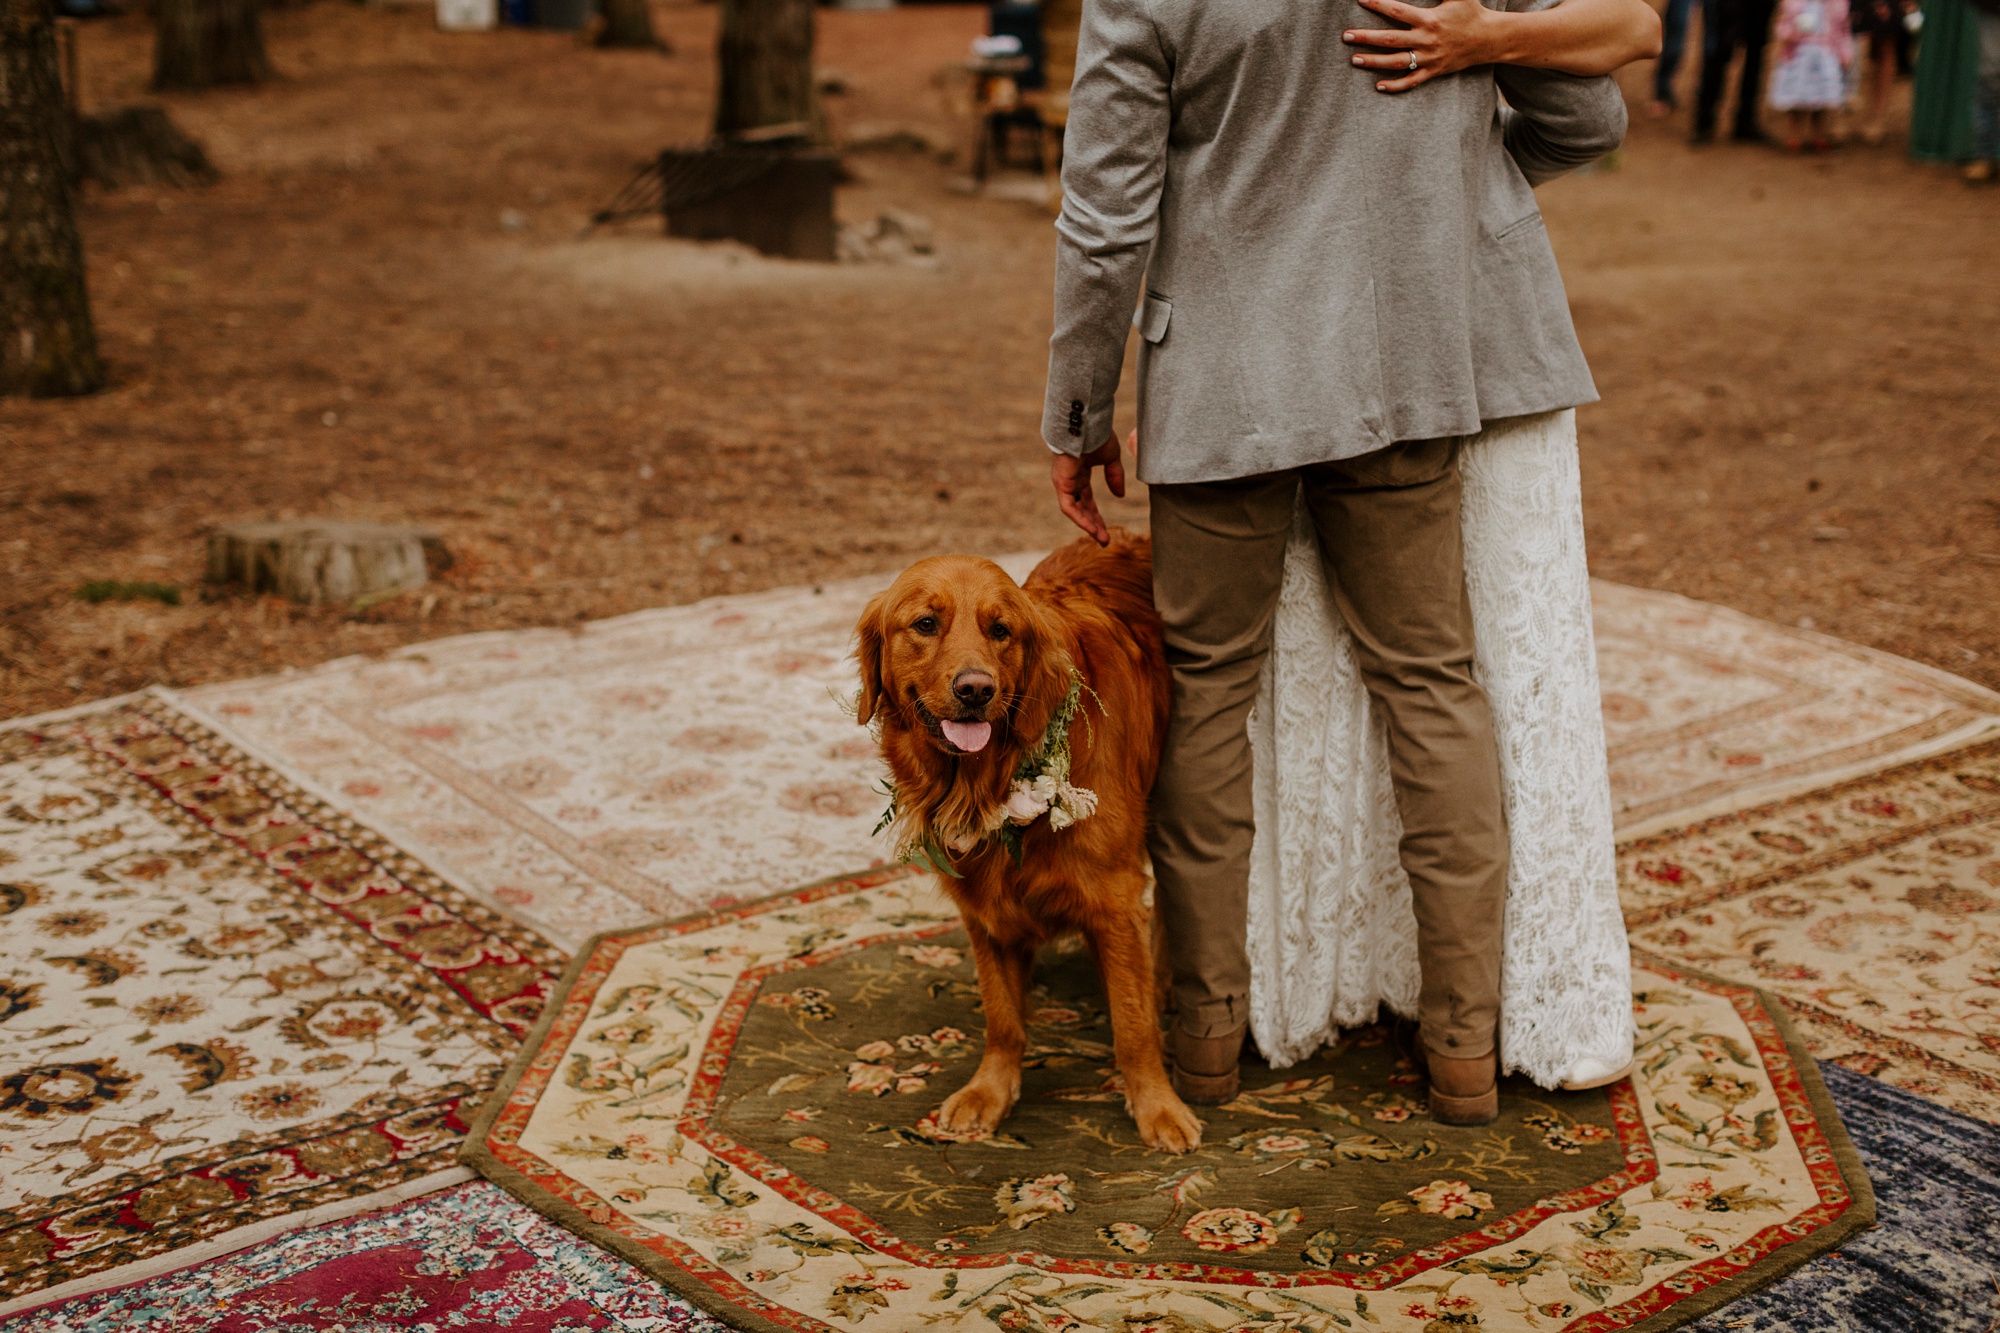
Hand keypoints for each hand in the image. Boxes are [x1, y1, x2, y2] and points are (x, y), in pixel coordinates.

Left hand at [1051, 433, 1125, 546]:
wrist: (1086, 422)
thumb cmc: (1097, 434)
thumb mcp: (1111, 458)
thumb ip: (1114, 475)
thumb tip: (1119, 495)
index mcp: (1080, 473)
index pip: (1087, 499)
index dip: (1096, 515)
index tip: (1106, 529)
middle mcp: (1070, 480)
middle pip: (1081, 508)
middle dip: (1093, 524)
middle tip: (1104, 540)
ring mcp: (1064, 481)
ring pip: (1075, 510)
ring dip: (1088, 525)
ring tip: (1102, 539)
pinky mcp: (1061, 482)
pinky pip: (1069, 506)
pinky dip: (1080, 518)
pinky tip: (1092, 528)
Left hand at [1344, 0, 1501, 91]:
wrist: (1488, 39)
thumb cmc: (1470, 12)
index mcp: (1429, 19)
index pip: (1397, 11)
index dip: (1378, 4)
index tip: (1361, 0)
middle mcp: (1426, 40)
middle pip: (1390, 39)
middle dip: (1366, 37)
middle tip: (1345, 35)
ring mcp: (1428, 58)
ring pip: (1396, 62)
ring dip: (1373, 62)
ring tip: (1353, 59)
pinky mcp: (1432, 72)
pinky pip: (1411, 82)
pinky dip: (1395, 86)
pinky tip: (1377, 86)